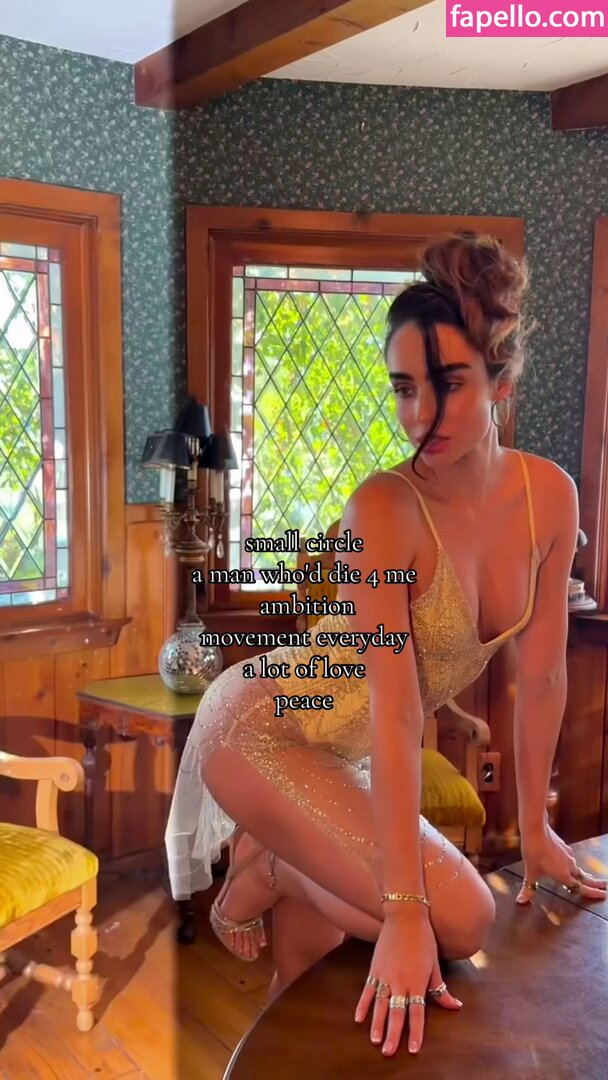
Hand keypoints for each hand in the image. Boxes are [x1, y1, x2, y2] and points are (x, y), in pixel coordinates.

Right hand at [354, 907, 461, 1056]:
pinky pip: (367, 990)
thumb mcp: (435, 964)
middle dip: (393, 1034)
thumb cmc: (424, 939)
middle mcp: (400, 981)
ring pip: (379, 1005)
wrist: (405, 916)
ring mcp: (385, 975)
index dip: (415, 1032)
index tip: (412, 1049)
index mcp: (417, 982)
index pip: (416, 1013)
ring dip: (376, 1024)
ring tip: (374, 1040)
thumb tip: (455, 1006)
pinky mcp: (375, 968)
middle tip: (388, 1052)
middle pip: (396, 1013)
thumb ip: (441, 988)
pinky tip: (358, 1018)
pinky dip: (362, 1005)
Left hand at [517, 824, 607, 903]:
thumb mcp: (530, 872)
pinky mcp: (564, 846)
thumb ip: (528, 888)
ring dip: (583, 874)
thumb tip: (521, 901)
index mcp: (564, 875)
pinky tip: (568, 862)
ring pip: (577, 867)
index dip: (592, 893)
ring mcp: (568, 855)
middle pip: (585, 878)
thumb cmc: (533, 853)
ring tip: (587, 877)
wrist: (535, 830)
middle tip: (604, 886)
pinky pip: (570, 858)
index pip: (581, 888)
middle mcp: (569, 866)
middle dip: (595, 883)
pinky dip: (572, 864)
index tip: (603, 895)